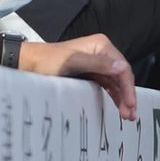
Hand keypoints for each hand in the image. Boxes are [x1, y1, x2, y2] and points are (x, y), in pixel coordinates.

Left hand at [18, 33, 136, 120]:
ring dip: (122, 97)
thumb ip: (98, 64)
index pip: (122, 67)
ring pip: (115, 81)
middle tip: (130, 114)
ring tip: (127, 114)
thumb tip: (122, 68)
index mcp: (101, 45)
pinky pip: (107, 84)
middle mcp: (102, 52)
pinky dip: (113, 95)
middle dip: (127, 94)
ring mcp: (97, 62)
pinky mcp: (90, 72)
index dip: (128, 86)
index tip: (130, 104)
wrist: (28, 64)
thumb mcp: (72, 63)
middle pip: (121, 75)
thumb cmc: (48, 61)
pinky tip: (118, 106)